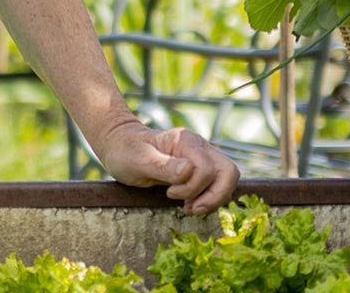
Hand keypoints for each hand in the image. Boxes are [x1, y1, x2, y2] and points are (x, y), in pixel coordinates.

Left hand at [97, 120, 239, 215]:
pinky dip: (210, 198)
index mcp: (185, 141)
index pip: (206, 169)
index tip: (169, 192)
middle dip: (214, 196)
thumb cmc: (126, 151)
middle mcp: (198, 146)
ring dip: (213, 199)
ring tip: (189, 208)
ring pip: (227, 178)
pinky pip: (218, 183)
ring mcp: (201, 156)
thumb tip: (190, 171)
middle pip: (229, 172)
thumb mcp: (138, 161)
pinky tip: (190, 204)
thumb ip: (164, 166)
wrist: (119, 144)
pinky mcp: (200, 167)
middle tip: (191, 208)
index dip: (192, 187)